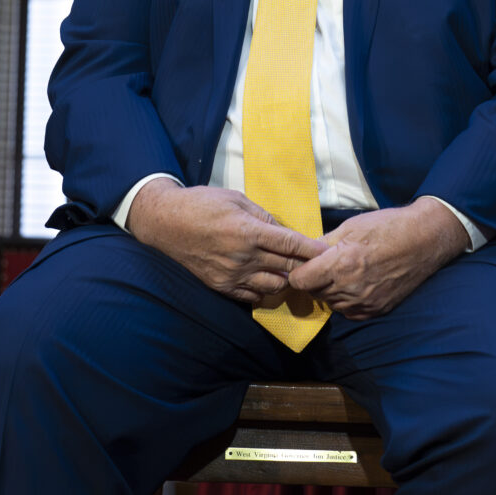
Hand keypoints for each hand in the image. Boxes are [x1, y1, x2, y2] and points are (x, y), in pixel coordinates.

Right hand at [127, 180, 328, 304]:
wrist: (166, 223)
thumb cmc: (202, 204)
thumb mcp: (236, 199)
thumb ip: (263, 217)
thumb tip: (285, 232)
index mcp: (248, 231)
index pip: (291, 244)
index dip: (313, 250)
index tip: (329, 253)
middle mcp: (243, 257)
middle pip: (286, 266)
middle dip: (306, 265)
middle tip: (319, 264)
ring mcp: (232, 275)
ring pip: (274, 285)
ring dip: (286, 279)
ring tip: (291, 271)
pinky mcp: (221, 286)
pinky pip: (252, 295)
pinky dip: (265, 289)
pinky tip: (268, 279)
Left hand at [288, 199, 468, 319]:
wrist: (424, 240)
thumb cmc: (387, 227)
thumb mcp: (349, 227)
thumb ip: (323, 243)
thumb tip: (303, 252)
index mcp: (340, 265)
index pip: (300, 281)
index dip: (298, 272)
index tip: (303, 264)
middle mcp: (350, 288)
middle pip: (314, 292)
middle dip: (314, 279)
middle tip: (324, 264)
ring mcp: (364, 302)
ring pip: (331, 303)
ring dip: (330, 290)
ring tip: (343, 272)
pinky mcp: (376, 309)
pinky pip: (349, 311)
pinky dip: (346, 300)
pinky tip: (355, 283)